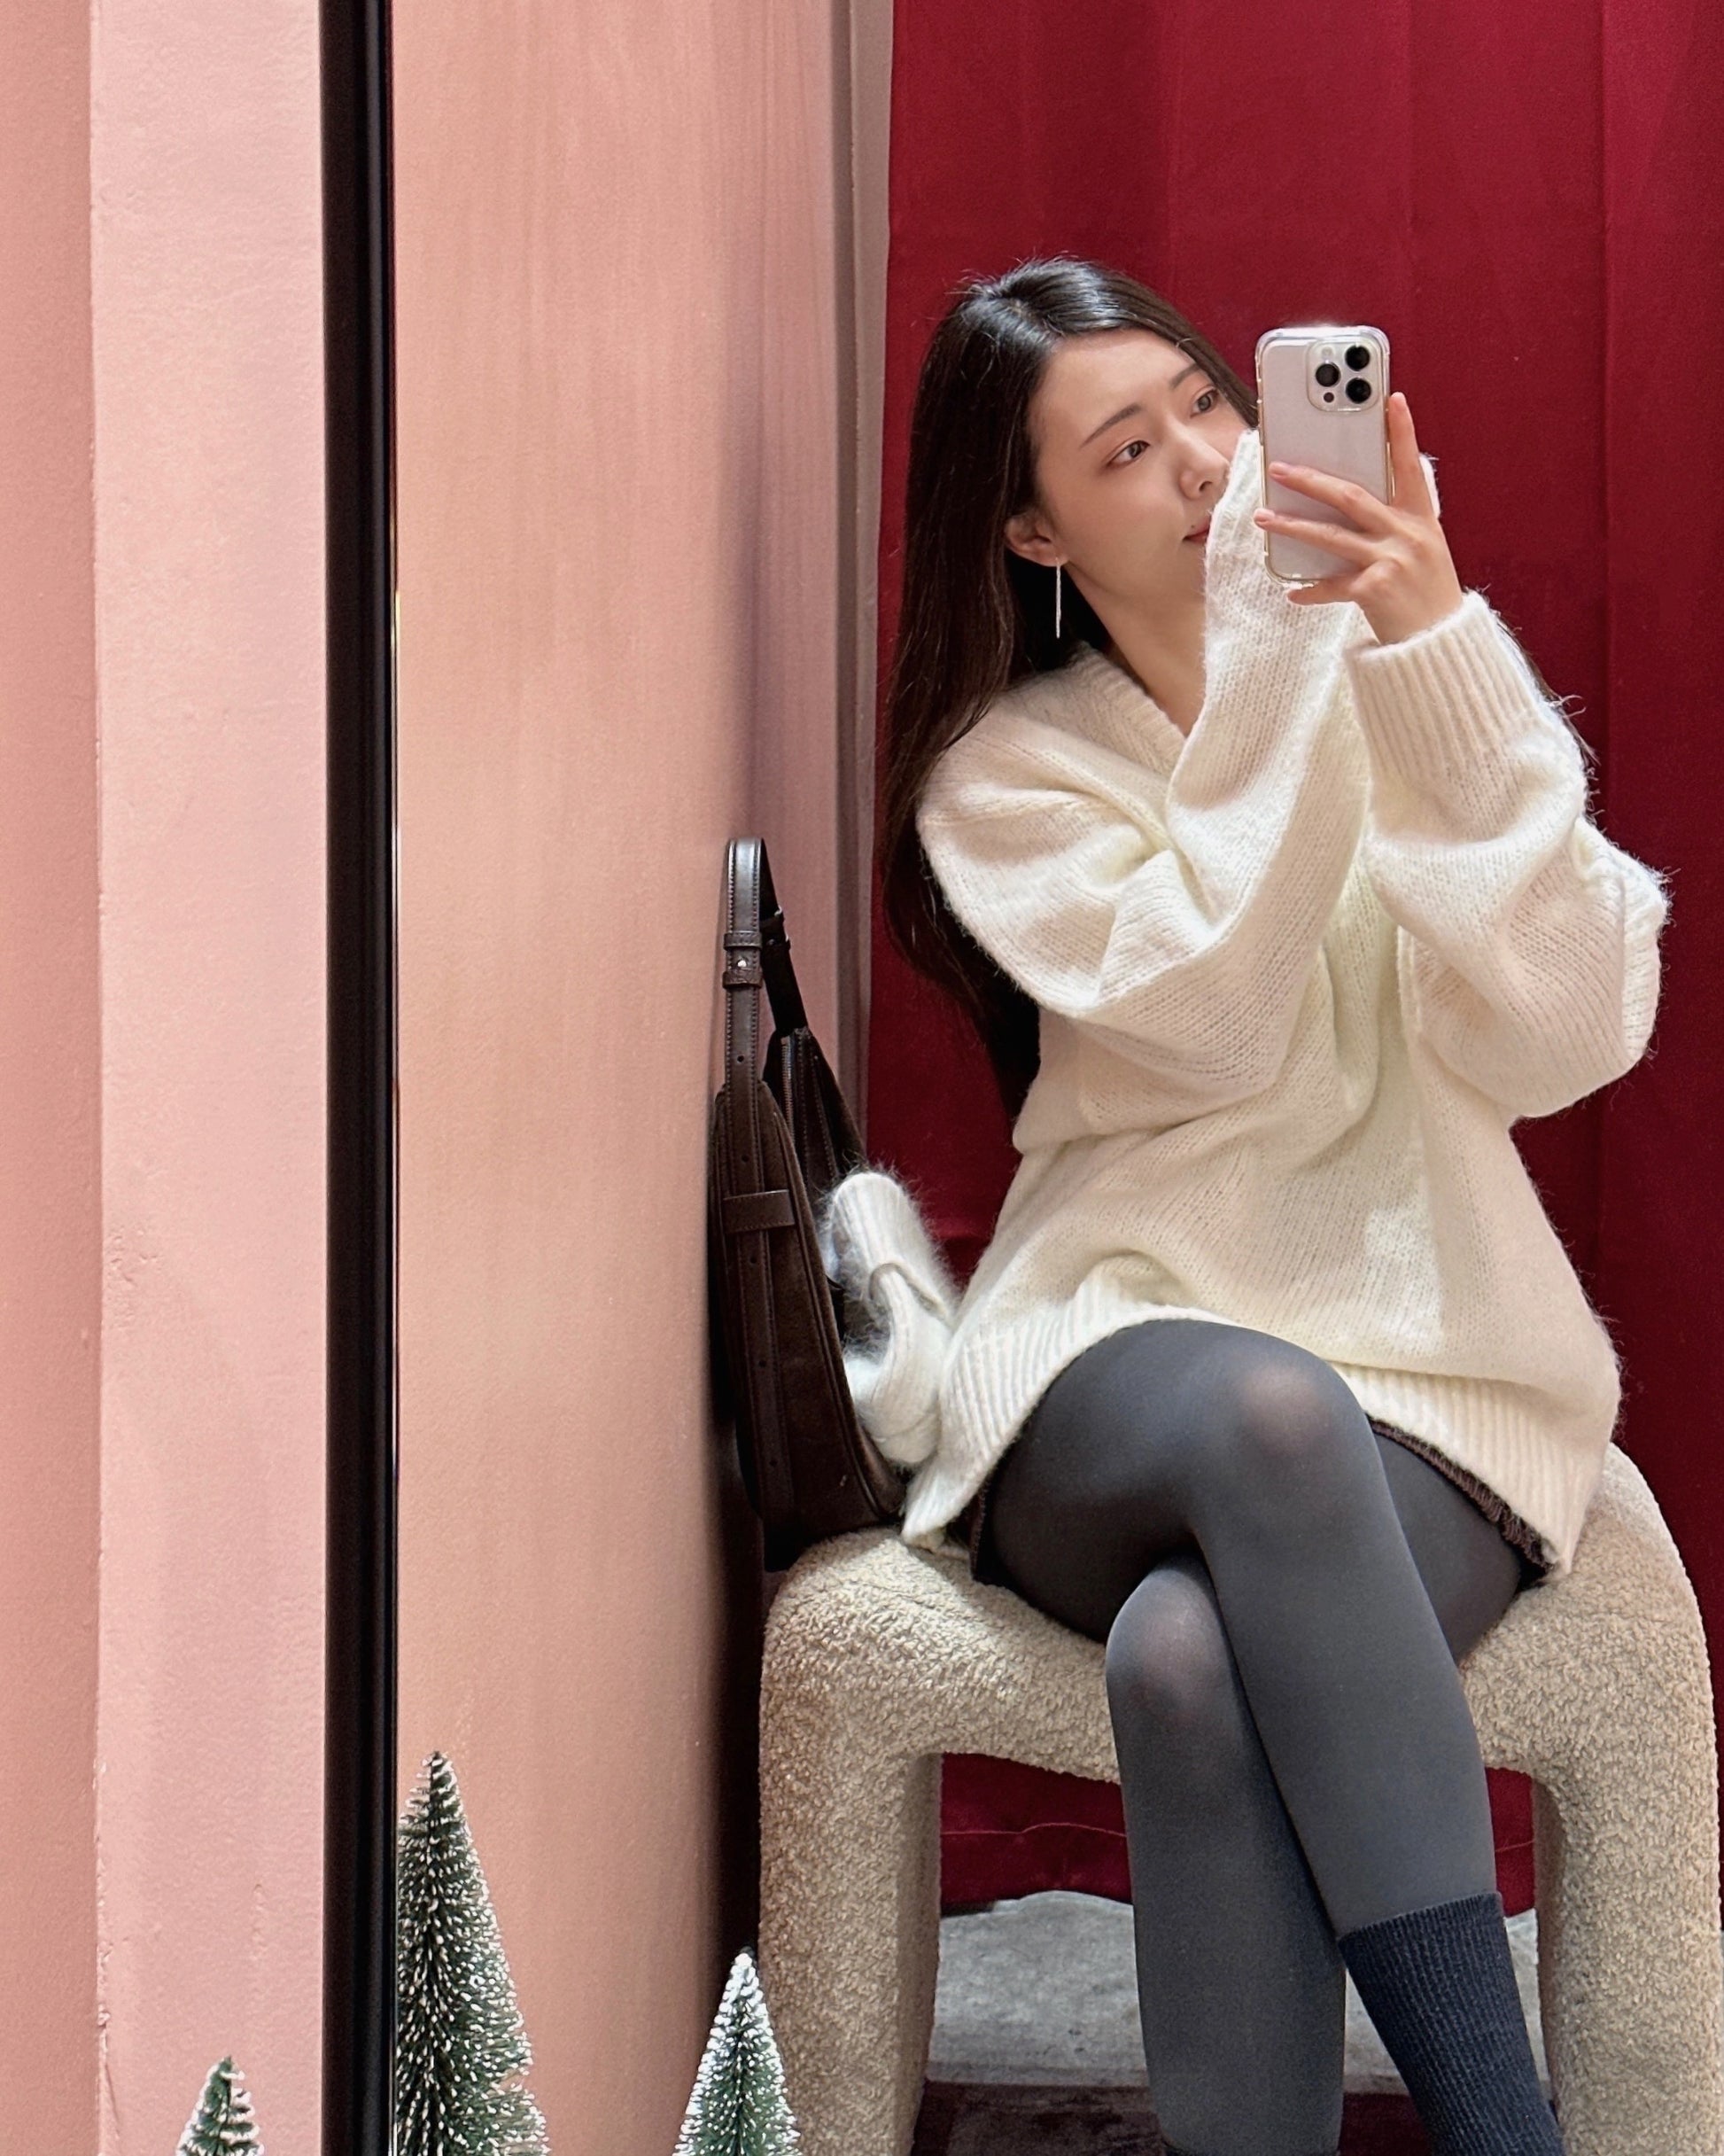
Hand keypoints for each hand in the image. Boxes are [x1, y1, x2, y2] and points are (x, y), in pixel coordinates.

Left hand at [1251, 392, 1465, 644]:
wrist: (1440, 643)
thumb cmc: (1426, 594)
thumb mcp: (1422, 550)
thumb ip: (1392, 525)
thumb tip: (1344, 507)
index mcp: (1421, 520)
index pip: (1410, 467)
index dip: (1401, 433)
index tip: (1391, 399)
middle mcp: (1407, 534)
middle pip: (1352, 496)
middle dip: (1312, 480)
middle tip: (1280, 467)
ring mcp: (1391, 561)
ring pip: (1332, 536)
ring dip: (1293, 525)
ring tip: (1263, 517)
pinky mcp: (1376, 590)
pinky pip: (1332, 586)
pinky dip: (1310, 591)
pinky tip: (1292, 593)